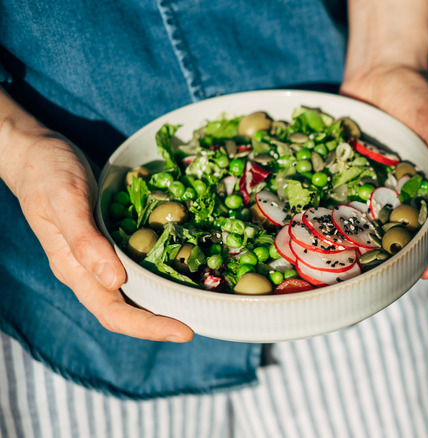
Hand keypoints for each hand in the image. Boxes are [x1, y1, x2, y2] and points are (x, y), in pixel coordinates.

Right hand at [8, 131, 193, 341]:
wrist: (36, 154)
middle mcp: (89, 271)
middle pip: (127, 310)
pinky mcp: (112, 242)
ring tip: (198, 304)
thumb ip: (85, 240)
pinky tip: (184, 271)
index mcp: (74, 269)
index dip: (148, 326)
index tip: (183, 332)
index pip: (113, 312)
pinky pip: (138, 266)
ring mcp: (100, 258)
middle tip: (201, 322)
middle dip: (162, 322)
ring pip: (134, 292)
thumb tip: (115, 281)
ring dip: (164, 302)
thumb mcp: (66, 200)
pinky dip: (161, 273)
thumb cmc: (47, 174)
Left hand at [341, 65, 427, 277]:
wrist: (380, 72)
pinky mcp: (349, 174)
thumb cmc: (416, 97)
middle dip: (397, 258)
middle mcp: (401, 191)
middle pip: (403, 232)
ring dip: (364, 245)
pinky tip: (321, 234)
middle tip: (387, 283)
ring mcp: (374, 185)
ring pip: (370, 221)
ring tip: (352, 271)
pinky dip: (335, 216)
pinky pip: (342, 198)